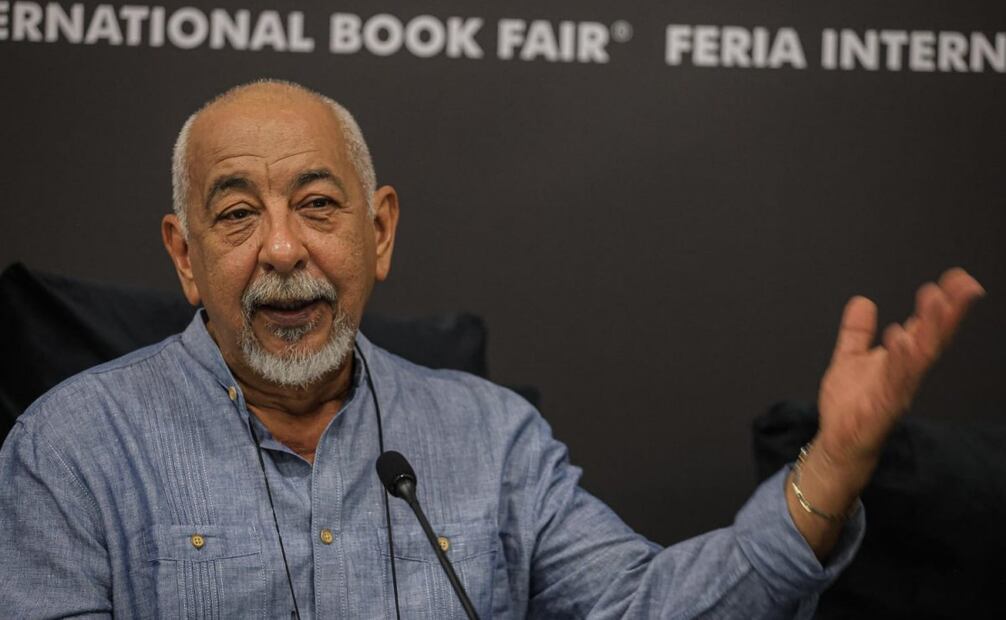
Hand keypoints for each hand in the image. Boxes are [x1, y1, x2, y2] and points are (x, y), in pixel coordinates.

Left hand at [788, 268, 983, 559]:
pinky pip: (895, 382)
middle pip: (933, 338)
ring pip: (920, 357)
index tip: (957, 278)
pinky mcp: (883, 408)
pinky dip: (900, 360)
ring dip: (929, 329)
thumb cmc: (849, 406)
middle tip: (961, 285)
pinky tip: (901, 338)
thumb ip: (857, 332)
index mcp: (900, 360)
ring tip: (935, 300)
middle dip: (948, 312)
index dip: (943, 303)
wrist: (838, 444)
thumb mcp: (850, 359)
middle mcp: (905, 373)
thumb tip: (862, 301)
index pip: (926, 327)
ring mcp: (897, 390)